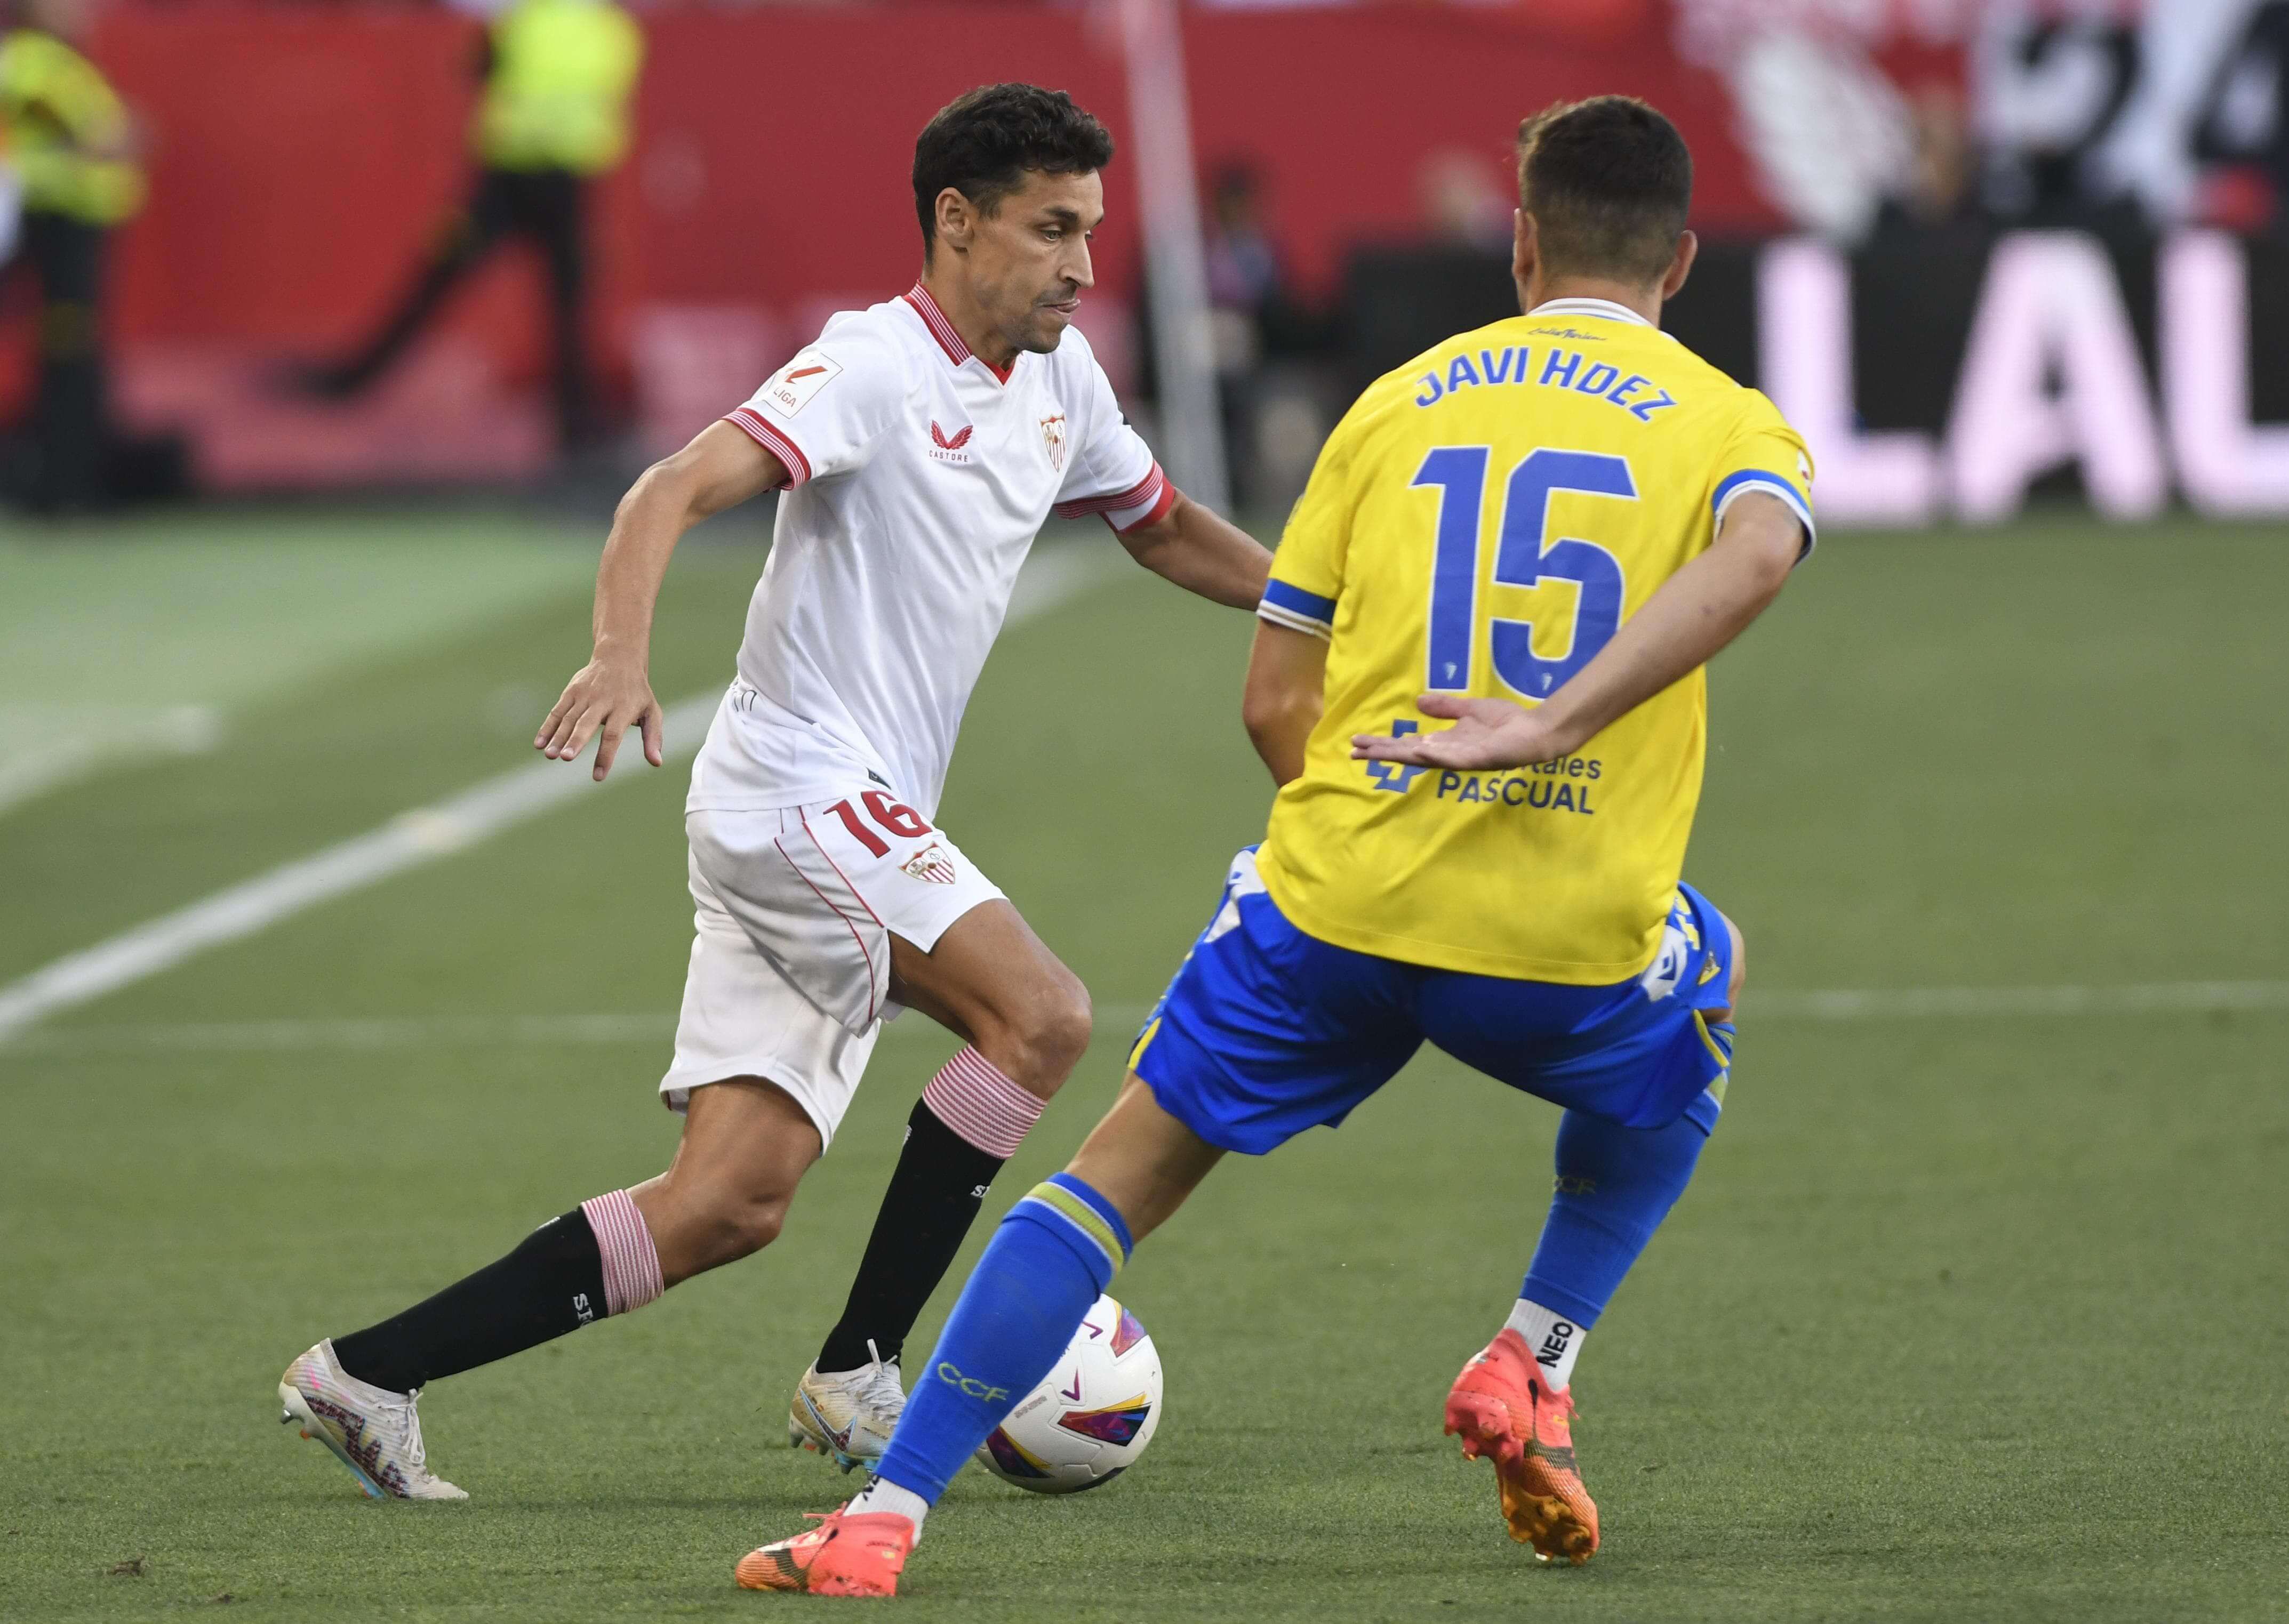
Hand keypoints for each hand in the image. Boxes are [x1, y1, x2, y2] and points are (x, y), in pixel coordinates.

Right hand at [535, 653, 664, 781]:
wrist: (619, 658)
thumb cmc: (638, 693)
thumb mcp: (652, 711)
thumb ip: (653, 737)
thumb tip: (657, 763)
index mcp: (623, 708)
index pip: (613, 735)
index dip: (605, 755)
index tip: (598, 776)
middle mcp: (602, 701)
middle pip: (587, 723)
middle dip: (576, 741)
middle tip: (566, 758)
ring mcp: (585, 695)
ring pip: (569, 718)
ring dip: (558, 737)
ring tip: (550, 755)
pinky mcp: (571, 692)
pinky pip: (557, 711)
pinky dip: (547, 727)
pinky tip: (539, 744)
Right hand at [1350, 694, 1574, 770]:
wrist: (1537, 731)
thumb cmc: (1508, 723)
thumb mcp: (1471, 710)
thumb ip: (1446, 708)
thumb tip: (1417, 703)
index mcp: (1445, 744)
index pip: (1407, 745)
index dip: (1383, 744)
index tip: (1358, 742)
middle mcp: (1448, 755)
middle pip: (1408, 755)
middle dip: (1381, 752)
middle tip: (1353, 752)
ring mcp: (1462, 759)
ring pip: (1425, 759)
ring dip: (1399, 756)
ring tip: (1375, 753)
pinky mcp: (1479, 759)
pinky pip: (1454, 759)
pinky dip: (1435, 756)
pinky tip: (1418, 751)